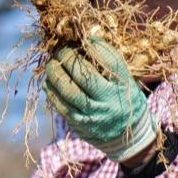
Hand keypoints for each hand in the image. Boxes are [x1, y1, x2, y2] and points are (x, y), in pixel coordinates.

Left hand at [43, 39, 158, 162]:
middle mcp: (109, 101)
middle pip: (84, 75)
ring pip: (68, 91)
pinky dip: (52, 92)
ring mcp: (93, 114)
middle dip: (69, 59)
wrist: (128, 139)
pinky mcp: (80, 124)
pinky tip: (48, 83)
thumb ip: (111, 68)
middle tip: (62, 51)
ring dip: (55, 75)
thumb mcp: (127, 84)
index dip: (97, 47)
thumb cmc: (126, 103)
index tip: (87, 39)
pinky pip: (61, 106)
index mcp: (124, 88)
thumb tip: (87, 43)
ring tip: (51, 65)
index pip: (111, 62)